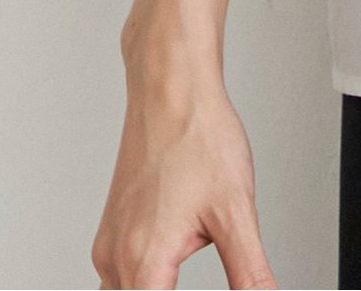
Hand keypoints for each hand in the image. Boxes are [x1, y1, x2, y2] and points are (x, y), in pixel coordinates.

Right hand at [91, 65, 275, 288]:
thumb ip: (250, 273)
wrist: (170, 88)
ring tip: (183, 273)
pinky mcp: (114, 230)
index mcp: (144, 264)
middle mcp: (116, 261)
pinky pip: (120, 281)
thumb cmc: (199, 137)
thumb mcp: (236, 212)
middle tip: (211, 264)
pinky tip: (168, 278)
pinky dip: (144, 287)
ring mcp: (110, 246)